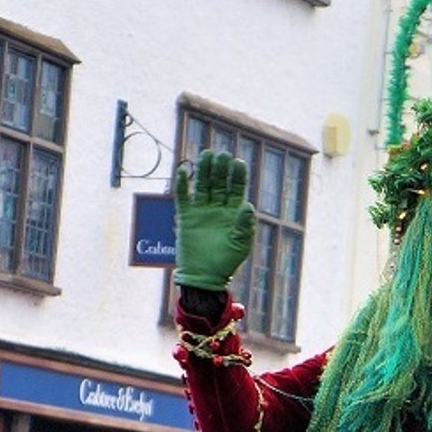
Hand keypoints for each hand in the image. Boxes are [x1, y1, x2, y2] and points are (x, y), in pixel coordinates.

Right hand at [173, 150, 255, 291]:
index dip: (237, 176)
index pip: (236, 189)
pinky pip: (183, 198)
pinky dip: (182, 185)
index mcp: (233, 213)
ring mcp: (202, 211)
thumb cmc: (226, 262)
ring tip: (206, 155)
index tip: (238, 163)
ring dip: (203, 171)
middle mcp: (218, 208)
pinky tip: (183, 171)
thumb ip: (245, 225)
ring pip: (202, 186)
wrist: (204, 277)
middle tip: (221, 155)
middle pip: (219, 183)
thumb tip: (248, 205)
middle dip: (220, 169)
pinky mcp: (186, 217)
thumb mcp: (240, 244)